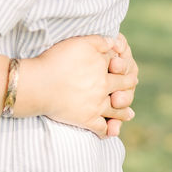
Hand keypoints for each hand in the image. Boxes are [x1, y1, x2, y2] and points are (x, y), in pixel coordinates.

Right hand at [17, 34, 136, 137]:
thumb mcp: (78, 43)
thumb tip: (114, 42)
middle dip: (129, 84)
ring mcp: (97, 105)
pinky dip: (108, 131)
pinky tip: (110, 131)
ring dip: (124, 111)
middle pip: (122, 86)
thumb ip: (99, 40)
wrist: (38, 84)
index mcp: (103, 67)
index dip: (122, 64)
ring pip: (117, 110)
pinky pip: (102, 128)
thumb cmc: (55, 61)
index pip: (119, 64)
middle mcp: (104, 86)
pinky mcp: (87, 120)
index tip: (124, 65)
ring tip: (129, 113)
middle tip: (132, 83)